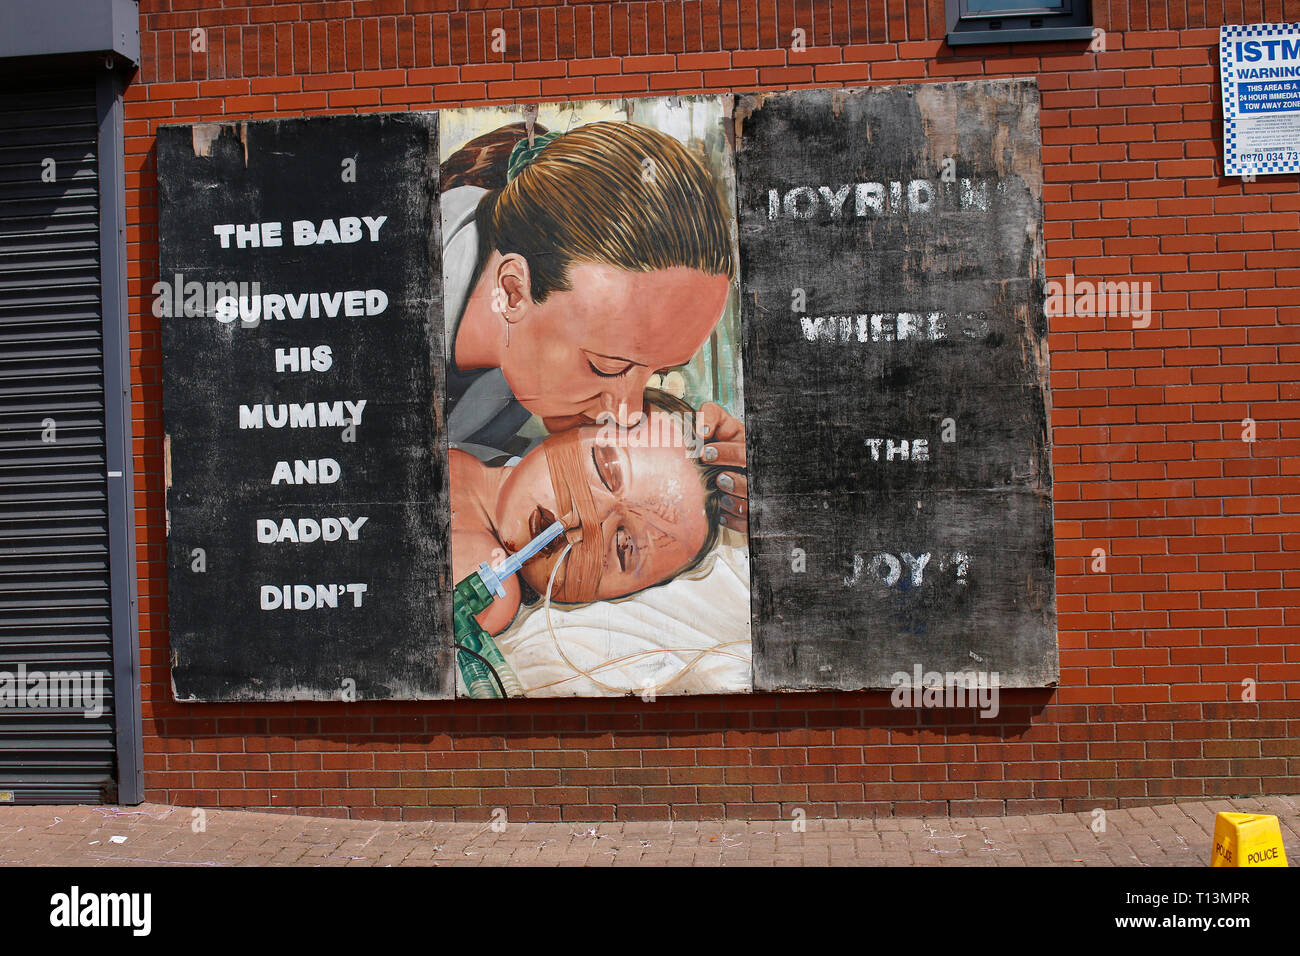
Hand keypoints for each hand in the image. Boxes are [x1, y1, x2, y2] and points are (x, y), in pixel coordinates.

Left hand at [696, 402, 747, 533]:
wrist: (718, 461)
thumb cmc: (721, 441)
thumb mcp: (719, 422)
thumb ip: (709, 415)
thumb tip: (701, 430)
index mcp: (752, 450)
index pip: (748, 453)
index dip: (728, 453)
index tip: (705, 453)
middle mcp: (758, 474)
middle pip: (754, 484)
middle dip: (736, 482)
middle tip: (717, 478)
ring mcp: (756, 496)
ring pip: (751, 506)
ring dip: (734, 502)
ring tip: (719, 494)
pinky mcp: (749, 516)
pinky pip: (744, 524)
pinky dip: (731, 519)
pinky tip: (720, 510)